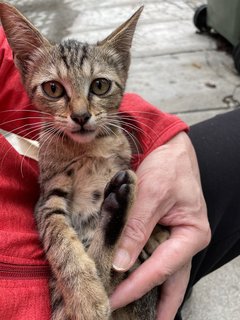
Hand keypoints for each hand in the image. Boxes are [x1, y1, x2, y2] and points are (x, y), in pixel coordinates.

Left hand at [110, 132, 210, 319]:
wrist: (169, 149)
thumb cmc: (169, 167)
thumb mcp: (152, 194)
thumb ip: (137, 228)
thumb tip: (121, 262)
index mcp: (191, 234)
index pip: (162, 268)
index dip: (137, 286)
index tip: (115, 300)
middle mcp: (184, 240)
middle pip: (171, 280)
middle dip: (156, 305)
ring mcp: (173, 236)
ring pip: (163, 271)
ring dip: (149, 291)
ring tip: (134, 311)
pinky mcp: (161, 230)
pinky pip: (153, 255)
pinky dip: (142, 270)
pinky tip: (129, 279)